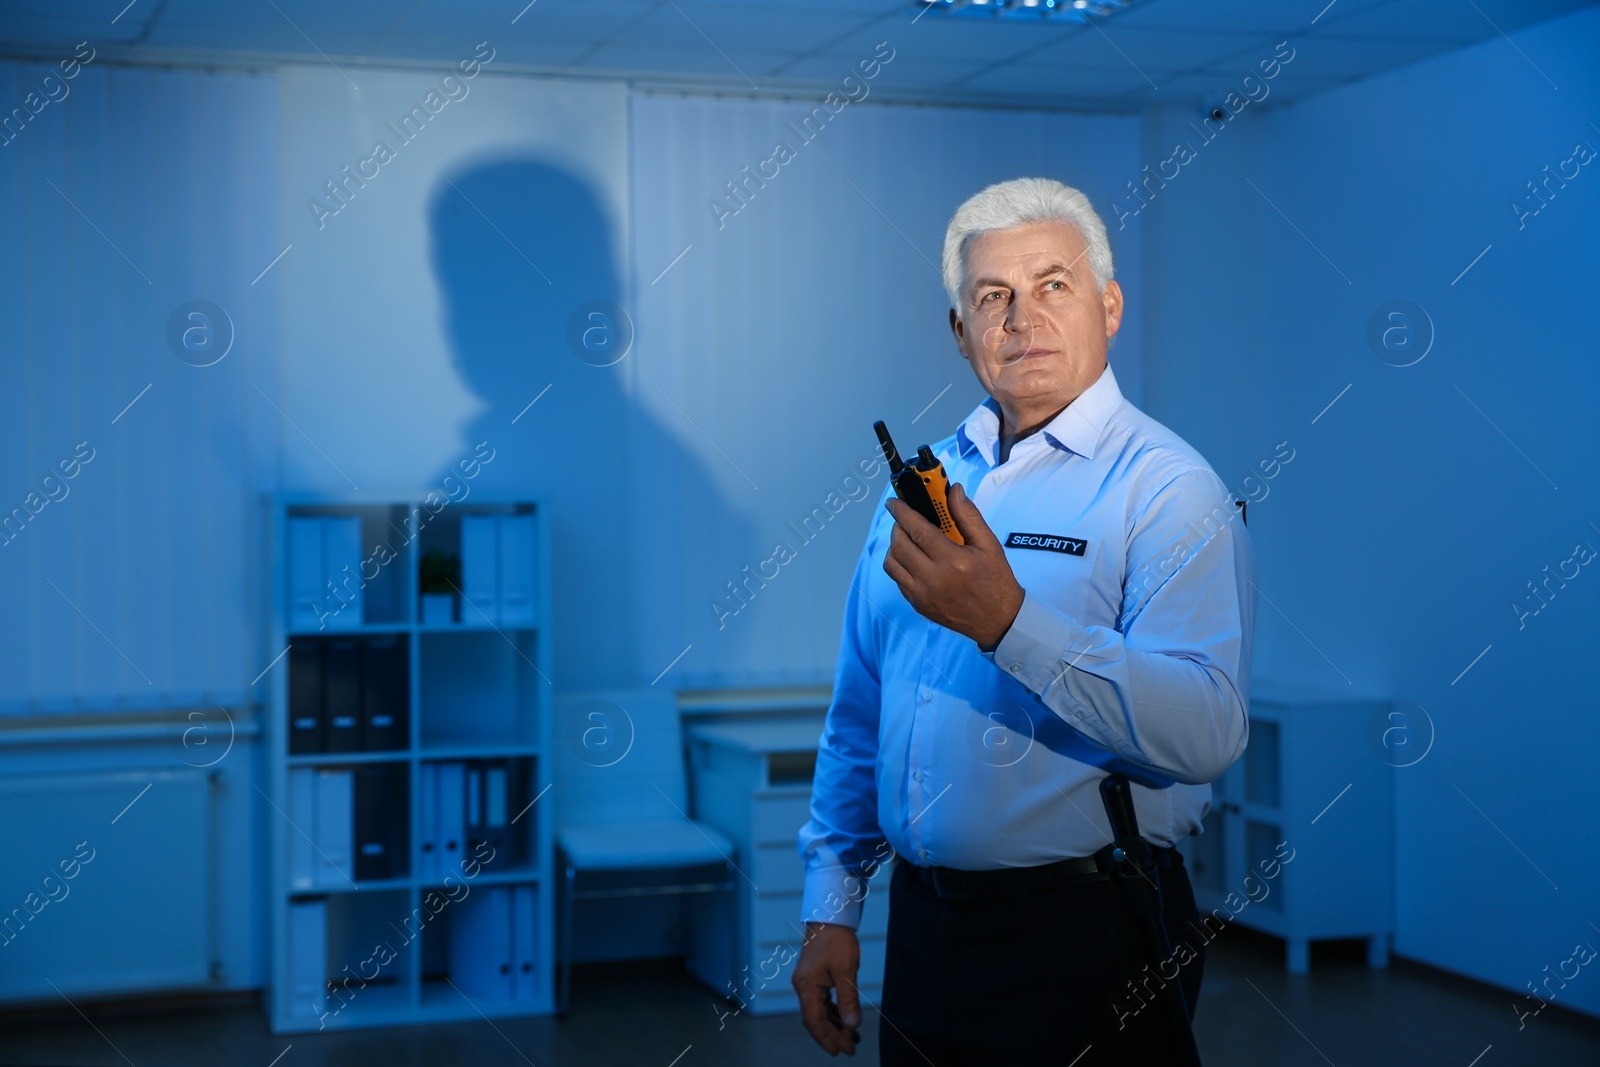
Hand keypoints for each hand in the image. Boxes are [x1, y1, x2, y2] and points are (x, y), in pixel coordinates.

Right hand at [792, 922, 861, 1055]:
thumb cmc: (837, 939)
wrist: (829, 915)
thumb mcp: (846, 970)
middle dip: (832, 1036)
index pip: (814, 1021)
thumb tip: (852, 1025)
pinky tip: (846, 1020)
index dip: (828, 1038)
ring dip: (834, 1026)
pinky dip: (833, 1013)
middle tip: (851, 1049)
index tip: (841, 1051)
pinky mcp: (814, 977)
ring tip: (852, 1038)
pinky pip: (821, 1002)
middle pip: (814, 1020)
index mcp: (806, 986)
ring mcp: (807, 982)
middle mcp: (803, 986)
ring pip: (818, 1012)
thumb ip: (848, 999)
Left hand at [883, 483, 1024, 650]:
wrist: (998, 621)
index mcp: (953, 561)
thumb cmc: (996, 580)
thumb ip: (968, 516)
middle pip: (900, 545)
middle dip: (897, 526)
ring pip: (892, 564)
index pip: (918, 530)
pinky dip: (899, 565)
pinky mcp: (918, 605)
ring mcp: (922, 595)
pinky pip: (898, 580)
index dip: (903, 513)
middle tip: (906, 519)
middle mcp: (933, 579)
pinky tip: (913, 559)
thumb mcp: (989, 545)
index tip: (894, 502)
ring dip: (895, 546)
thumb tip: (953, 491)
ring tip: (908, 539)